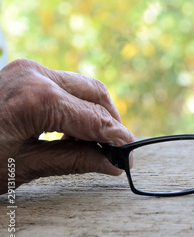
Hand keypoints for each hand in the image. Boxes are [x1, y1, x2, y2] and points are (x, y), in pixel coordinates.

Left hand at [0, 59, 134, 193]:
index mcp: (38, 98)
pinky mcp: (23, 72)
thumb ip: (71, 161)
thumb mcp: (20, 167)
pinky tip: (70, 131)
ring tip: (92, 145)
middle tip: (116, 151)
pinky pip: (63, 85)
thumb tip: (110, 164)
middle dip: (111, 122)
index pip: (95, 118)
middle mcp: (36, 74)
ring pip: (82, 86)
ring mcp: (28, 69)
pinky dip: (75, 105)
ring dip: (94, 113)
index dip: (118, 139)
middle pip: (96, 93)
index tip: (129, 158)